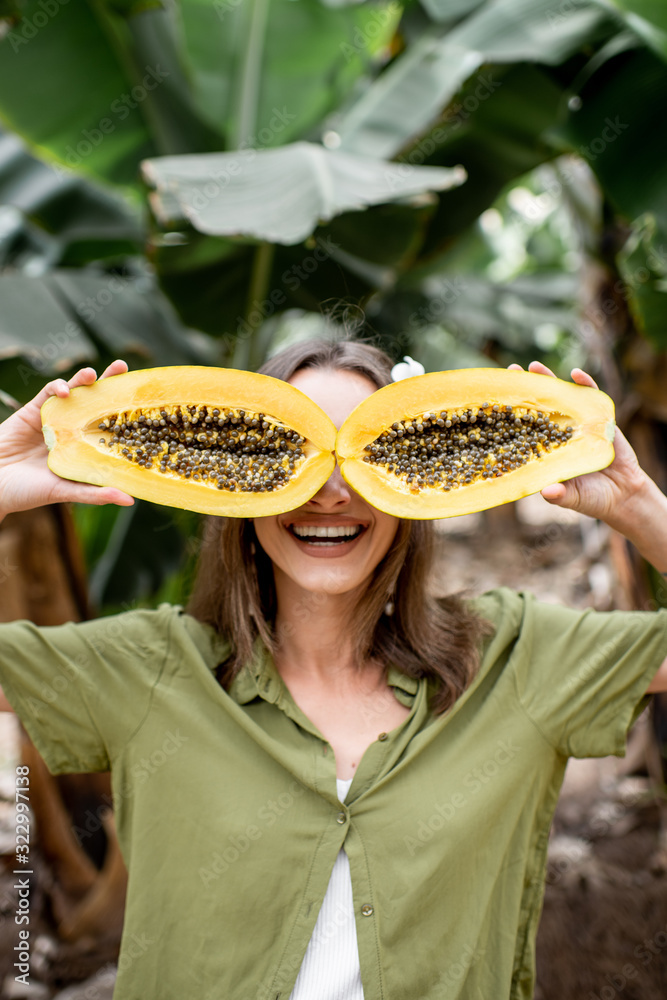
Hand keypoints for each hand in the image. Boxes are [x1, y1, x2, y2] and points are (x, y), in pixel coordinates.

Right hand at [0, 361, 134, 517]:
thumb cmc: (28, 493)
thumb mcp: (66, 492)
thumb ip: (96, 493)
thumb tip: (130, 500)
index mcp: (84, 448)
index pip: (108, 425)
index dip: (123, 411)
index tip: (140, 400)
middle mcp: (72, 430)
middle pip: (95, 402)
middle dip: (108, 383)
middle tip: (122, 367)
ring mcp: (53, 419)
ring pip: (73, 393)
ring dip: (83, 380)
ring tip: (93, 374)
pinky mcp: (33, 411)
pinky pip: (47, 394)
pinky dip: (57, 387)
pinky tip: (64, 391)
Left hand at [507, 361, 645, 524]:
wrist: (623, 495)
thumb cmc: (592, 499)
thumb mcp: (574, 498)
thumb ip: (561, 495)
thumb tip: (548, 492)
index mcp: (545, 451)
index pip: (524, 430)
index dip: (511, 415)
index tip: (496, 400)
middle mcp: (557, 436)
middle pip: (540, 408)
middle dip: (526, 390)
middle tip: (511, 369)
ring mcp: (578, 426)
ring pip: (561, 399)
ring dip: (550, 381)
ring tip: (535, 365)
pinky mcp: (599, 420)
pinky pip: (592, 399)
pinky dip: (586, 385)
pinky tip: (576, 373)